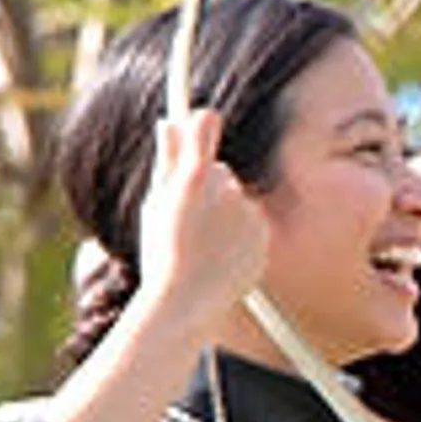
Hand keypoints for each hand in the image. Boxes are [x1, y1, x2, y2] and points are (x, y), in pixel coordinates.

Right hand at [135, 108, 266, 326]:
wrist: (186, 302)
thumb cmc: (162, 253)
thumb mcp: (156, 204)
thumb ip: (169, 161)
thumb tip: (170, 123)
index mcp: (193, 178)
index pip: (205, 126)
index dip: (203, 123)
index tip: (201, 118)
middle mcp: (227, 190)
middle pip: (221, 171)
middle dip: (207, 186)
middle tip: (187, 215)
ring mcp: (249, 213)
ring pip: (237, 200)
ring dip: (224, 212)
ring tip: (203, 241)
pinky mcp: (264, 236)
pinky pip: (252, 225)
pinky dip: (240, 234)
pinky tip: (220, 254)